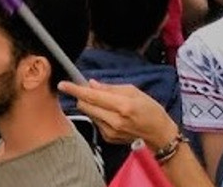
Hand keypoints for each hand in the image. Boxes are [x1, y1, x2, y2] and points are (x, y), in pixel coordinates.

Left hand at [57, 80, 178, 145]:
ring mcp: (110, 132)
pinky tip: (111, 115)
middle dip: (83, 96)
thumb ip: (110, 88)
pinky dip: (98, 115)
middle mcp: (114, 120)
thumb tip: (91, 84)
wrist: (160, 135)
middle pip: (85, 106)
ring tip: (108, 104)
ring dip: (92, 106)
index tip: (63, 84)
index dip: (75, 89)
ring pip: (89, 113)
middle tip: (89, 90)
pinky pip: (95, 122)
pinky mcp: (108, 138)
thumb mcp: (134, 91)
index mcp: (122, 106)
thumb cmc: (151, 111)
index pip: (91, 96)